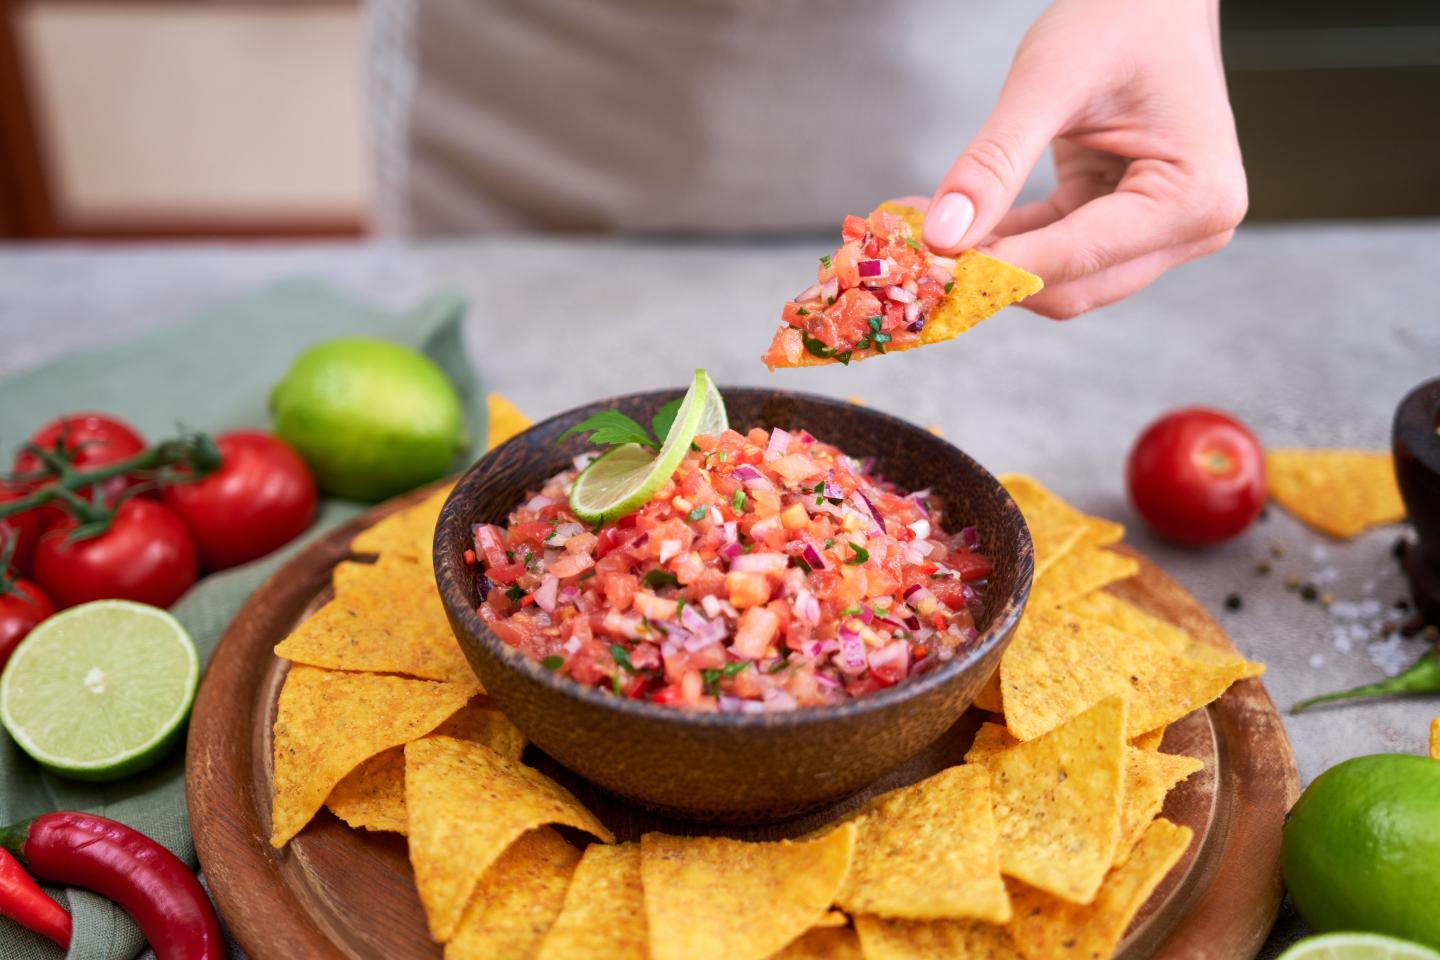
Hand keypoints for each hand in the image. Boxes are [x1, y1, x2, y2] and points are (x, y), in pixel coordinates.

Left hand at [919, 0, 1246, 318]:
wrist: (1153, 1)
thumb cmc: (1121, 19)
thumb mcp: (1049, 81)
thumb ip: (995, 161)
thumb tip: (942, 235)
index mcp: (1196, 197)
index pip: (1080, 257)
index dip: (996, 268)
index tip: (926, 263)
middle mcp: (1192, 230)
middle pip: (1072, 287)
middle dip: (991, 275)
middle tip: (915, 252)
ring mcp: (1162, 236)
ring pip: (1058, 281)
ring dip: (990, 264)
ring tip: (921, 234)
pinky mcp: (1125, 230)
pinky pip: (1053, 254)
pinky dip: (1001, 244)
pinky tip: (949, 226)